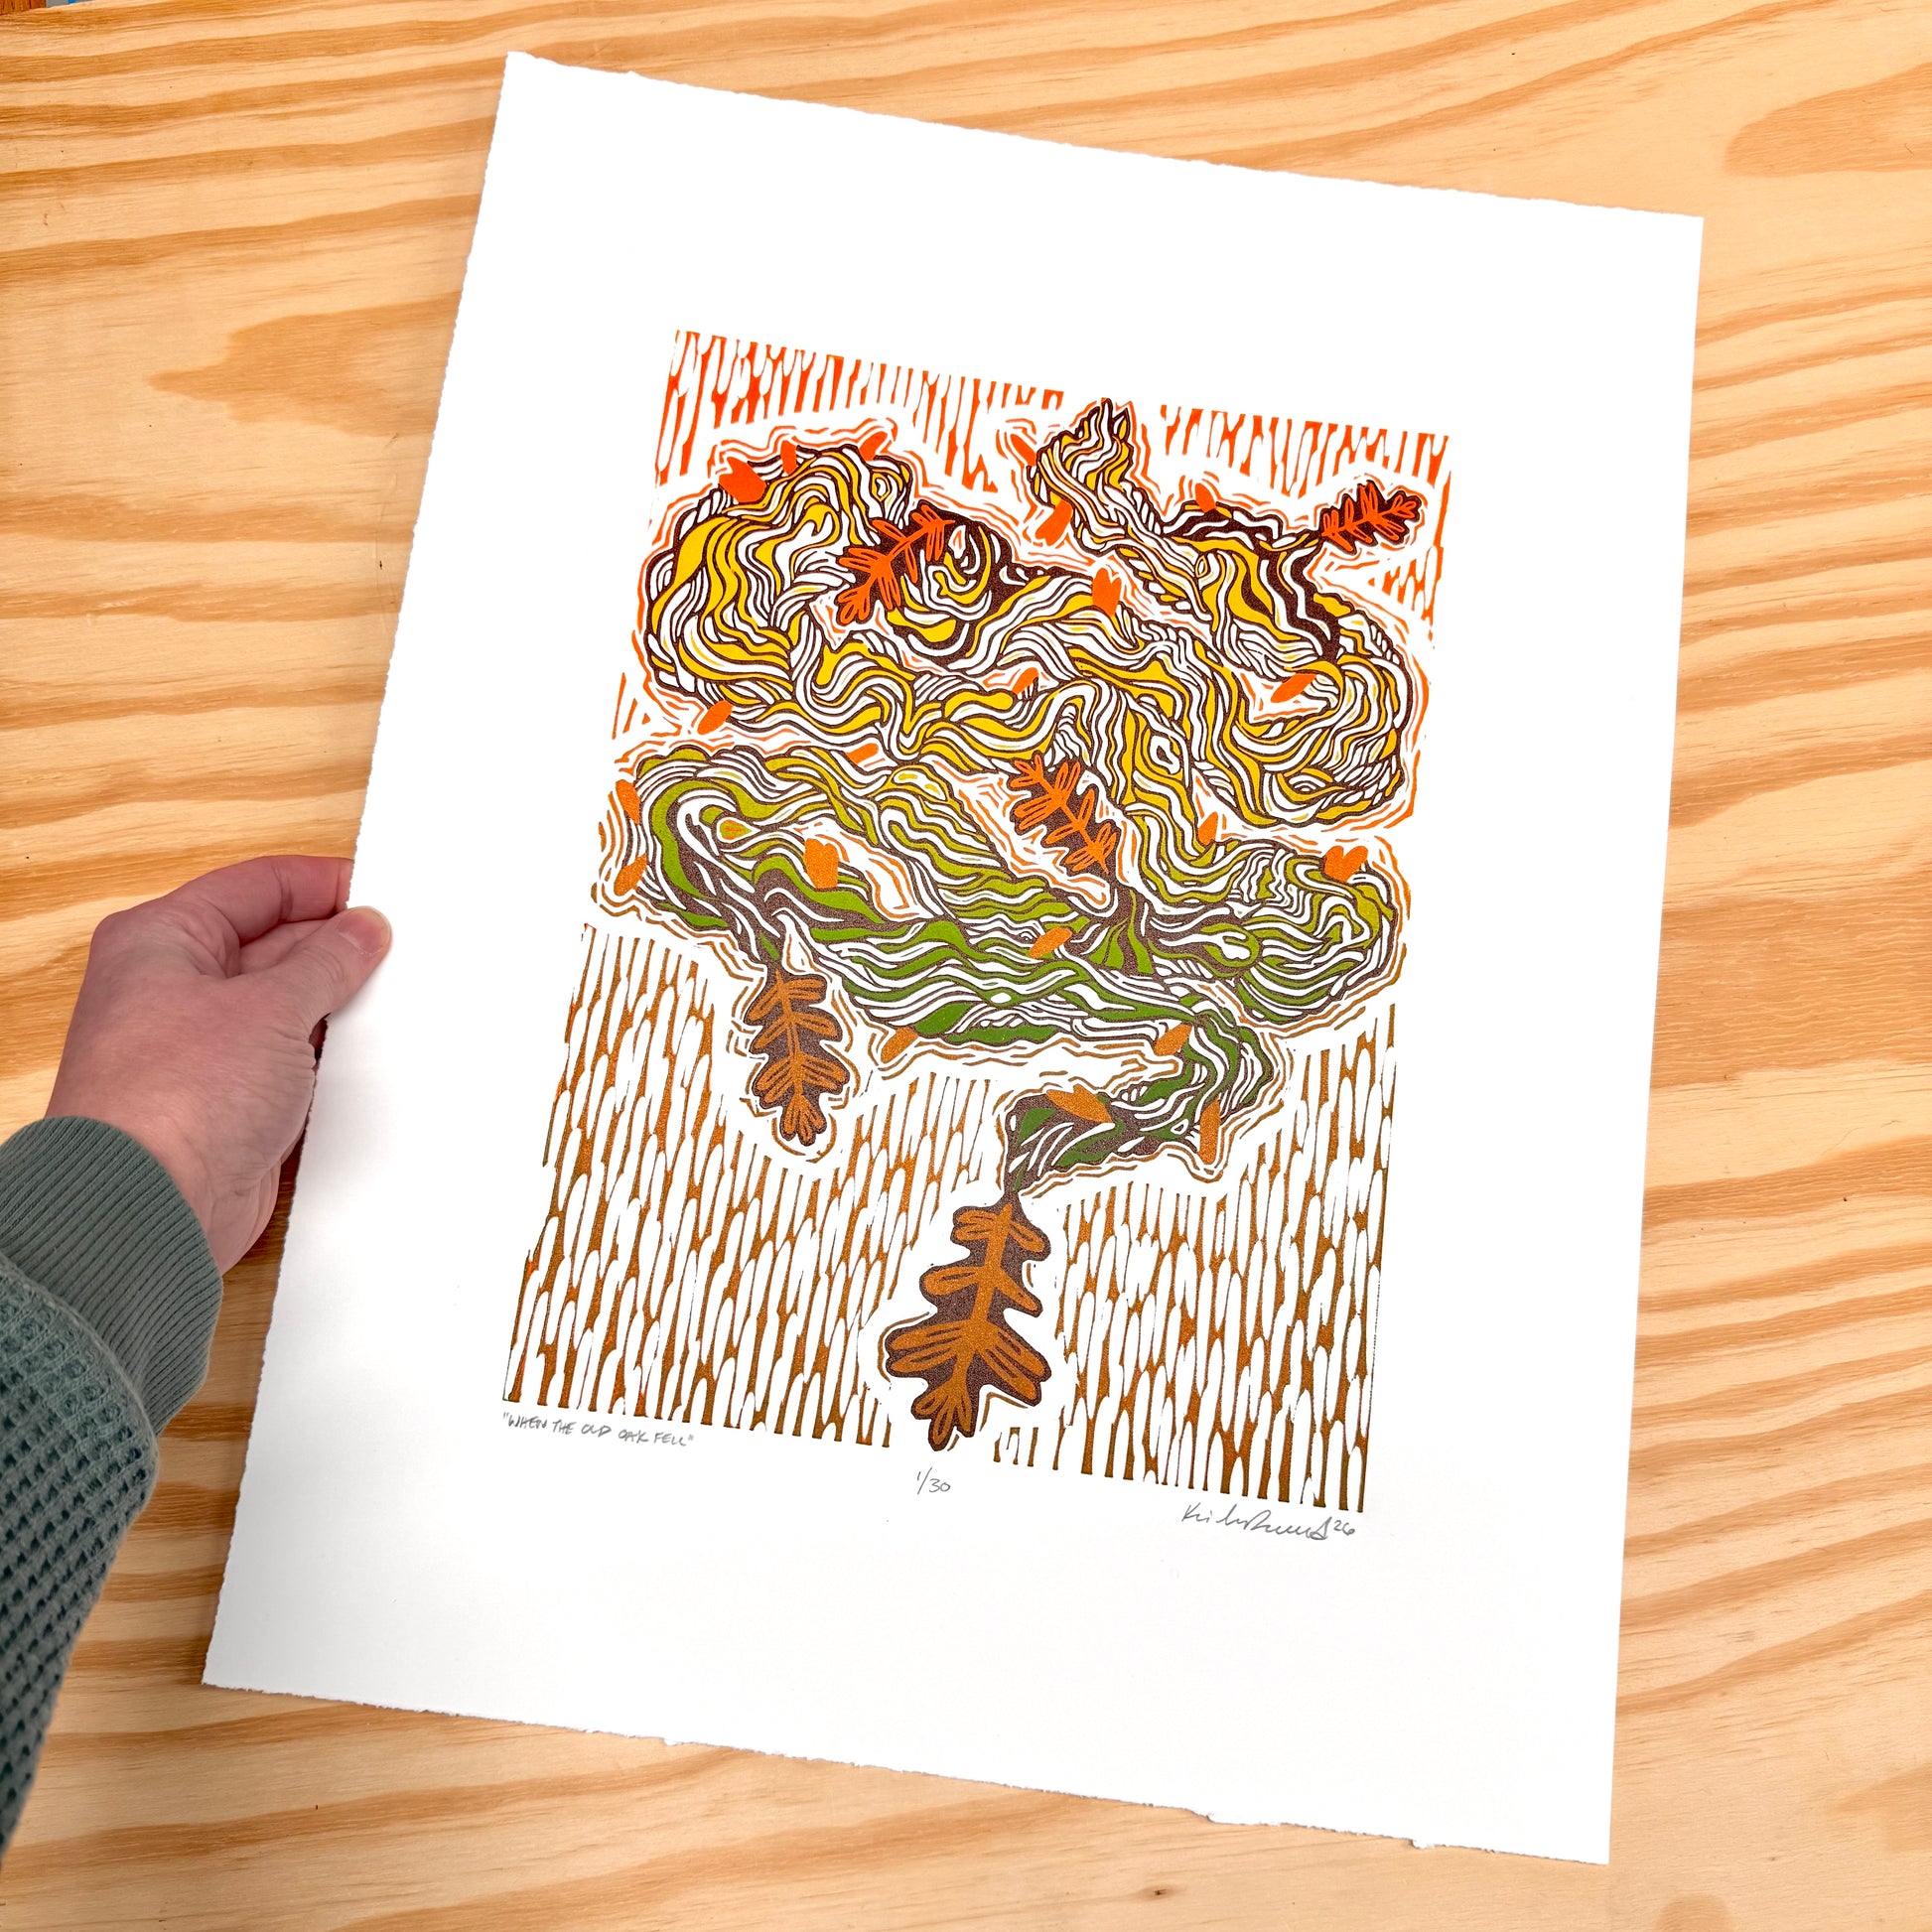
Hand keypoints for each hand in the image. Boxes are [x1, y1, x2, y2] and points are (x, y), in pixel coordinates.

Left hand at [46, 856, 391, 1271]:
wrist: (153, 1206)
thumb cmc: (174, 1097)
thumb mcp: (271, 1005)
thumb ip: (328, 960)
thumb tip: (362, 928)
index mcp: (162, 939)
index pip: (257, 887)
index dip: (323, 887)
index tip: (383, 896)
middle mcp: (174, 989)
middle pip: (273, 946)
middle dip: (336, 950)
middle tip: (401, 952)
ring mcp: (201, 1051)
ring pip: (286, 1008)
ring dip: (334, 1008)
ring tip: (395, 1001)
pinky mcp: (229, 1104)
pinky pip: (291, 1065)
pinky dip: (327, 1060)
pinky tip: (373, 1057)